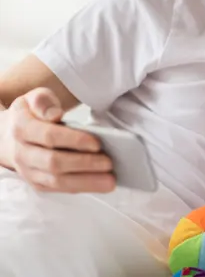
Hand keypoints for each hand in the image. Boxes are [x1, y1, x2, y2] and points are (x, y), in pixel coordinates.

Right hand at [0, 88, 114, 192]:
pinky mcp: (37, 184)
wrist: (9, 136)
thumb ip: (43, 102)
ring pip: (57, 181)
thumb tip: (54, 115)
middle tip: (108, 162)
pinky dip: (80, 188)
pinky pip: (59, 189)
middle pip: (54, 163)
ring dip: (86, 182)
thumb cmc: (32, 114)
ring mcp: (28, 171)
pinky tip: (99, 185)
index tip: (97, 143)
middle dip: (84, 163)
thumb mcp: (35, 99)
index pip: (49, 136)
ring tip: (110, 180)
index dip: (74, 140)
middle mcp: (22, 153)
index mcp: (22, 128)